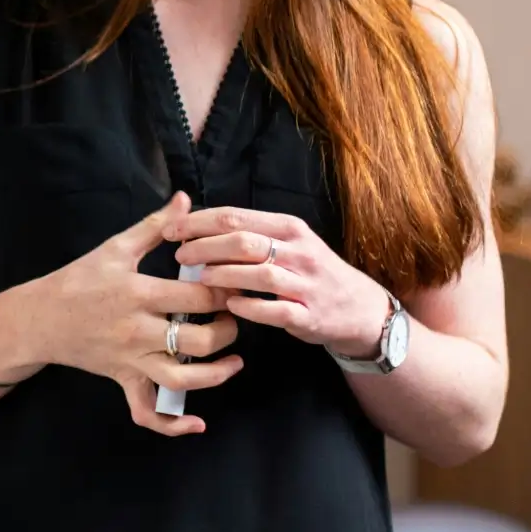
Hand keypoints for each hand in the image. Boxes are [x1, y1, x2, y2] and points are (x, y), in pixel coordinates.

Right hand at [38, 191, 241, 435]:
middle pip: (199, 340)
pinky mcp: (124, 380)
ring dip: (217, 374)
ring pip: (183, 379)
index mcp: (138, 293)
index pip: (198, 297)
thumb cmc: (78, 279)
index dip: (226, 292)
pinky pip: (148, 412)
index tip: (238, 283)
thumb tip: (185, 200)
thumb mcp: (115, 248)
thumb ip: (155, 226)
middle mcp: (138, 331)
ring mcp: (131, 360)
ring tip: (234, 360)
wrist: (39, 318)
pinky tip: (197, 423)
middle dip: (228, 330)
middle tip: (235, 317)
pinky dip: (173, 425)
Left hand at [163, 206, 390, 356]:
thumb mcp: (288, 242)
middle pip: (243, 242)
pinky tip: (230, 305)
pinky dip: (250, 307)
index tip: (171, 229)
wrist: (359, 308)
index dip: (198, 222)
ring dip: (224, 274)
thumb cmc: (310, 271)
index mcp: (288, 228)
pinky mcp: (309, 314)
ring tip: (199, 278)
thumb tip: (197, 226)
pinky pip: (276, 309)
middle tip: (180, 255)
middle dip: (205, 246)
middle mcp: (299, 251)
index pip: (236, 217)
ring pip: (259, 273)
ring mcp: (306, 284)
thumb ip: (250, 233)